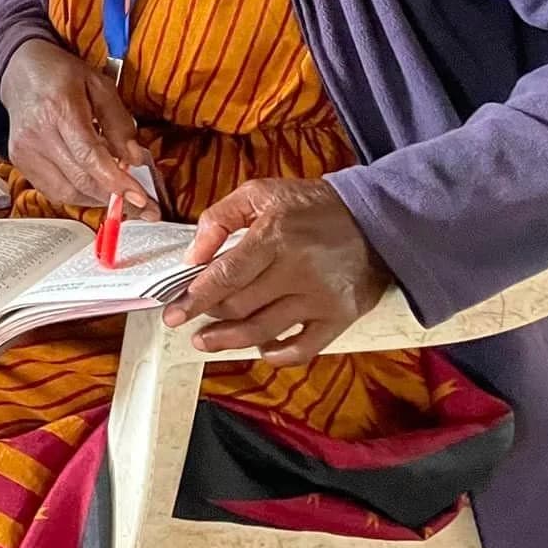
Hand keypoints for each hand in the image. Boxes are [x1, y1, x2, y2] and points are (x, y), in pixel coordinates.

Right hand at [0, 40, 157, 217]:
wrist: (20, 70)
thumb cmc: (62, 75)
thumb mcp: (100, 85)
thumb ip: (119, 122)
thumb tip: (134, 159)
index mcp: (60, 107)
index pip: (89, 156)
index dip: (116, 182)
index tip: (141, 199)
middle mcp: (38, 132)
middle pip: (80, 179)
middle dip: (114, 196)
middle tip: (141, 203)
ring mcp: (25, 150)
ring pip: (67, 192)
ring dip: (97, 197)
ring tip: (115, 189)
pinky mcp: (20, 161)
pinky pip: (53, 191)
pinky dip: (77, 194)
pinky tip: (91, 183)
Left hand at [164, 178, 391, 364]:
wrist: (375, 218)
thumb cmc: (310, 205)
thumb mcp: (261, 192)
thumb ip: (220, 217)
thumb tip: (193, 255)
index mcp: (274, 235)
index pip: (226, 275)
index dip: (195, 298)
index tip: (173, 313)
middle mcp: (297, 269)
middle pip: (241, 306)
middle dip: (209, 317)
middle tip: (191, 321)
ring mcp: (320, 297)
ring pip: (265, 331)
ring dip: (230, 341)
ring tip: (207, 342)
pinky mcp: (340, 316)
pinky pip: (304, 348)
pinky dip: (278, 356)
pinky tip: (259, 350)